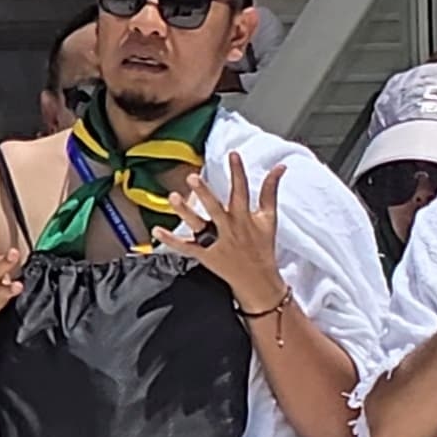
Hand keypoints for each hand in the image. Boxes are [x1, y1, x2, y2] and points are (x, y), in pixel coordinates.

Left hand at [165, 152, 290, 314]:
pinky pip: (185, 247)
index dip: (238, 172)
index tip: (233, 155)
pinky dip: (170, 240)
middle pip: (215, 208)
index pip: (242, 190)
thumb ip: (270, 191)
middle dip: (204, 192)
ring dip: (185, 212)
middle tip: (192, 177)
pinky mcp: (205, 255)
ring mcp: (215, 242)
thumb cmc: (262, 247)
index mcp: (244, 217)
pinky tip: (157, 230)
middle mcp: (229, 228)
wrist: (258, 281)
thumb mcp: (269, 218)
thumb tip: (280, 167)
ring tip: (173, 197)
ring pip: (198, 225)